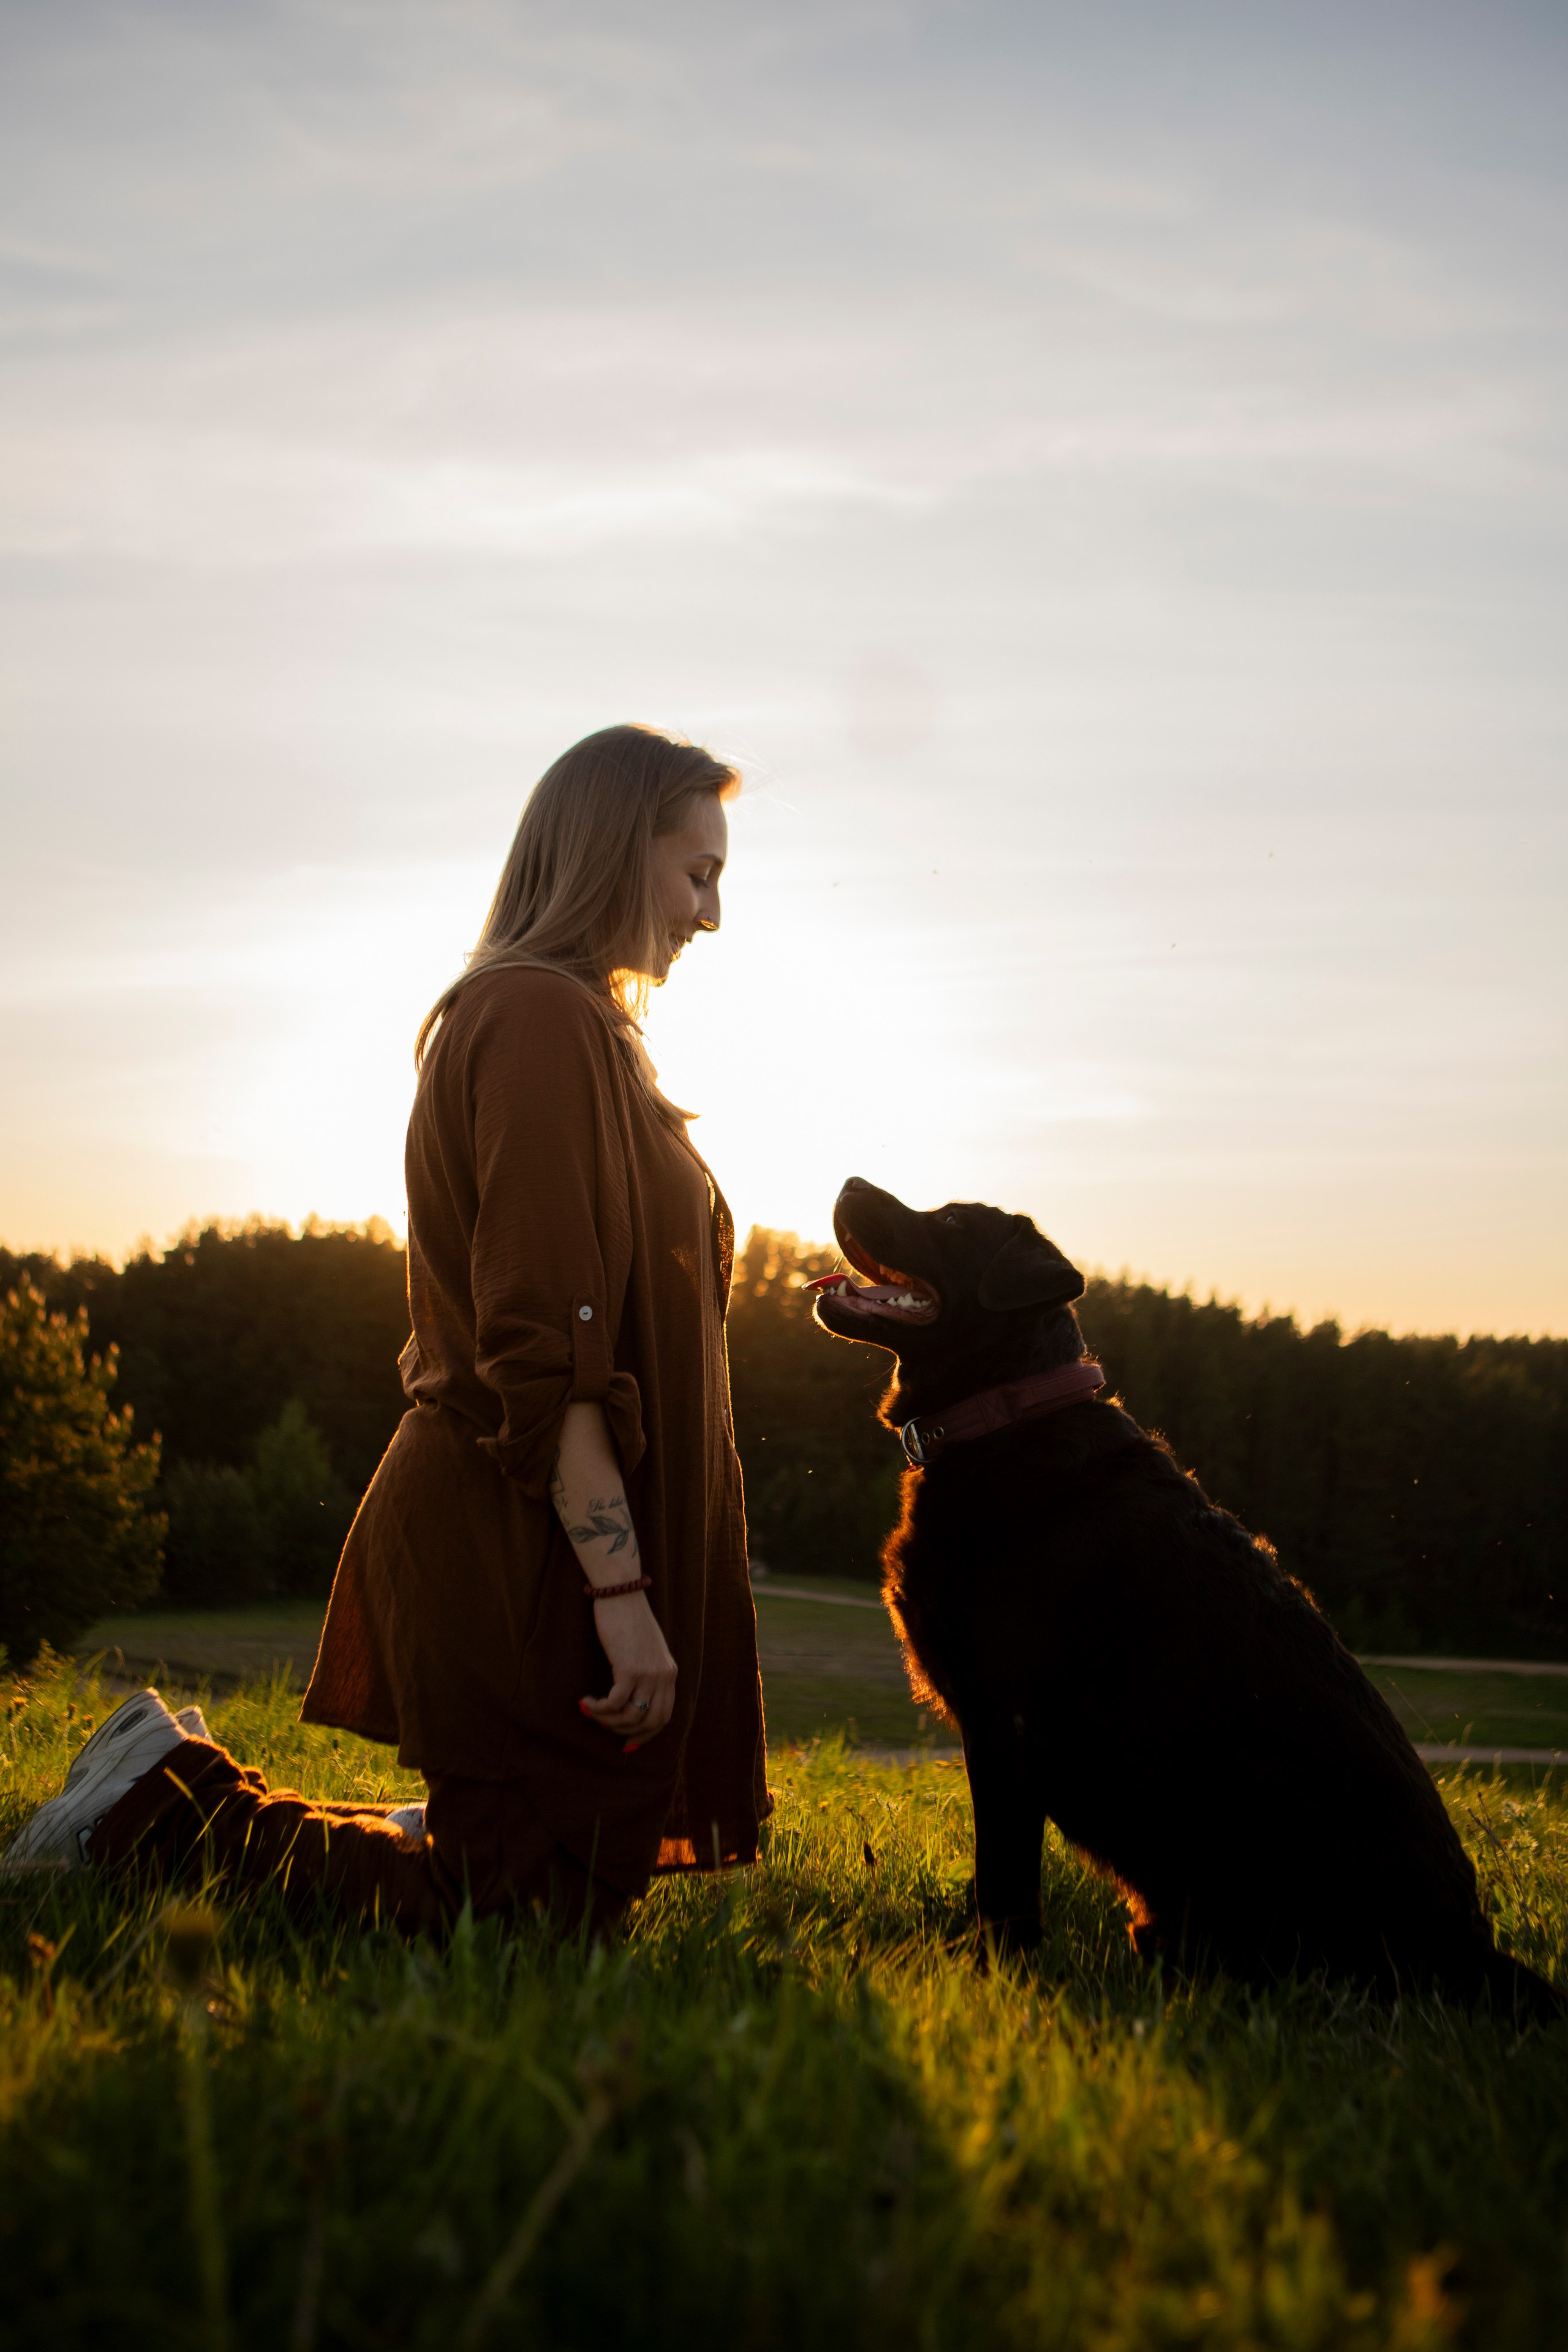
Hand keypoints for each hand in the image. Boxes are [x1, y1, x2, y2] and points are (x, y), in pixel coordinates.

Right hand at [579, 1591, 677, 1746]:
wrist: (621, 1595)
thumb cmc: (628, 1619)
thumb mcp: (647, 1649)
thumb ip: (647, 1672)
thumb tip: (635, 1699)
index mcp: (670, 1673)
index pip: (665, 1716)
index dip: (646, 1735)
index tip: (627, 1741)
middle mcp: (664, 1676)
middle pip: (650, 1722)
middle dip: (626, 1733)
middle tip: (605, 1727)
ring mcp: (648, 1673)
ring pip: (631, 1717)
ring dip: (608, 1721)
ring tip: (593, 1712)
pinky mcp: (629, 1669)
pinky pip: (614, 1703)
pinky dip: (599, 1708)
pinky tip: (587, 1701)